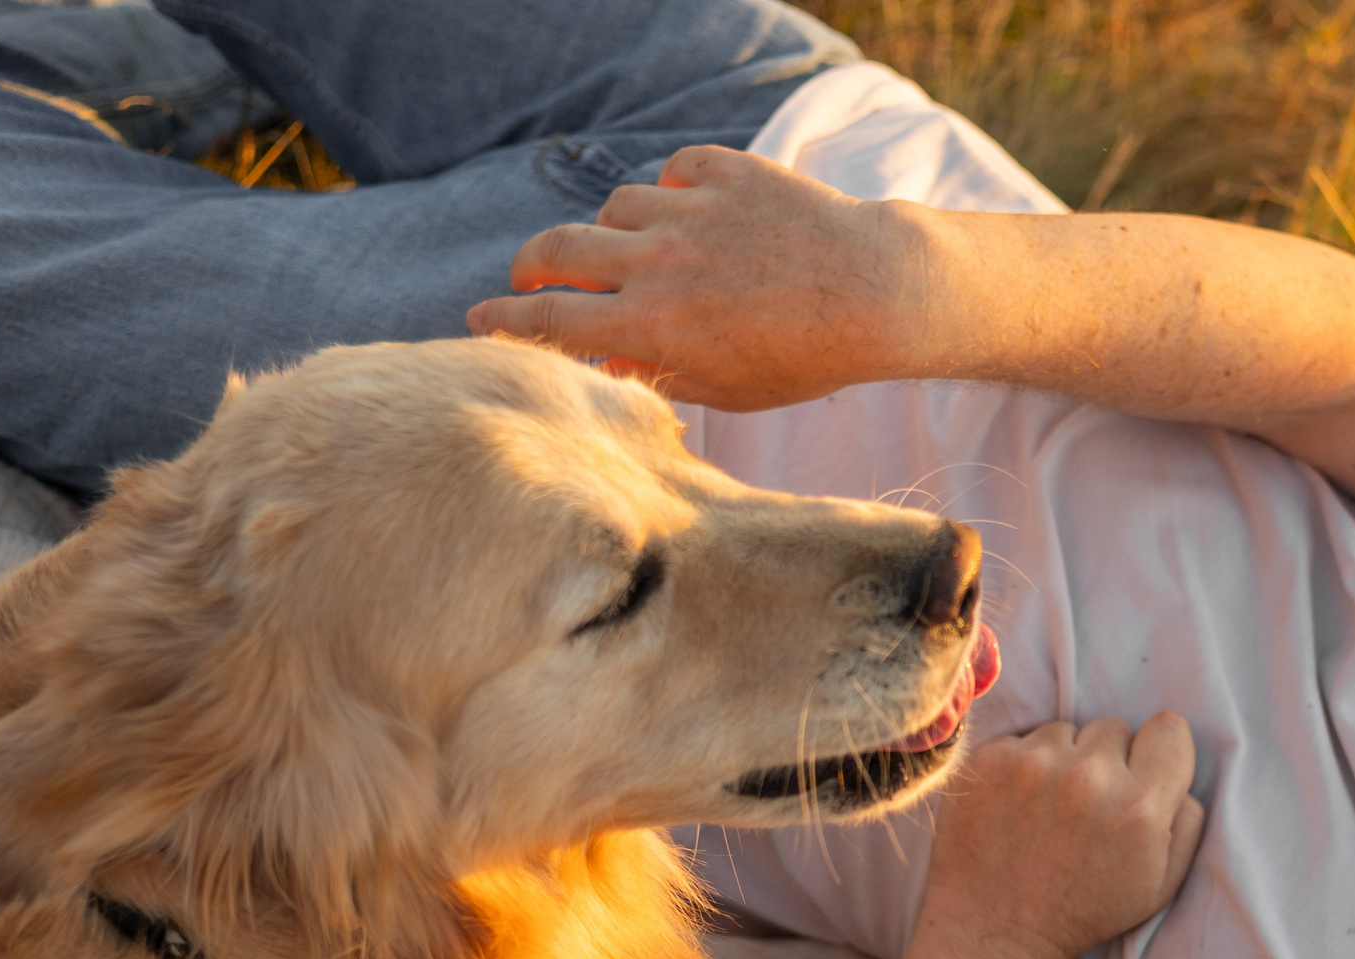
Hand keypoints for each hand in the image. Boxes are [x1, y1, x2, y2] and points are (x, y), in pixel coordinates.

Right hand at [465, 146, 926, 410]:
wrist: (876, 293)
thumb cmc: (804, 358)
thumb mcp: (725, 390)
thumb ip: (656, 374)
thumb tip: (604, 363)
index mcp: (649, 329)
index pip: (547, 322)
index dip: (503, 323)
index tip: (478, 322)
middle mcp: (656, 265)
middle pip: (555, 249)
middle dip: (530, 264)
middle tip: (528, 274)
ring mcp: (687, 212)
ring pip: (615, 209)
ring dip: (617, 234)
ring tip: (640, 254)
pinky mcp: (723, 171)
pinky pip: (672, 175)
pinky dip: (674, 195)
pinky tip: (695, 218)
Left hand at [916, 714, 1206, 958]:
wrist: (996, 936)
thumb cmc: (1084, 913)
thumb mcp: (1160, 885)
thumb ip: (1187, 821)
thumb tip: (1180, 772)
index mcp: (1139, 807)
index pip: (1169, 728)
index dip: (1158, 752)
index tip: (1141, 776)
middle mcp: (1087, 777)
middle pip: (1114, 728)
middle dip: (1108, 761)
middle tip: (1087, 808)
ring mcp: (1032, 765)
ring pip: (1065, 732)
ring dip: (1062, 760)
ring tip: (1048, 811)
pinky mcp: (988, 762)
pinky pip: (1020, 740)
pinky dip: (1020, 767)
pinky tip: (1016, 808)